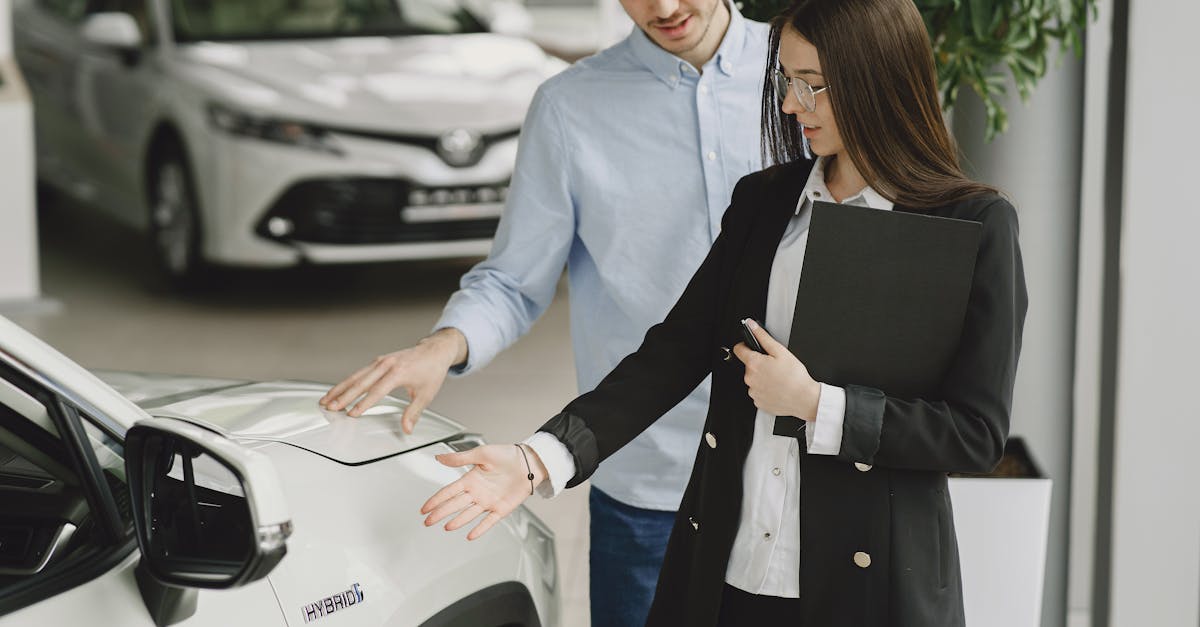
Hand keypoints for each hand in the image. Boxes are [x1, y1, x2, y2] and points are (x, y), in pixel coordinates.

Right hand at [319, 328, 468, 431]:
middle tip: (330, 407)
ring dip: (340, 388)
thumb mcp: (426, 394)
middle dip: (344, 396)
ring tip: (326, 400)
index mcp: (399, 372)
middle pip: (361, 382)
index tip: (352, 414)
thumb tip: (407, 429)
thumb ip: (414, 413)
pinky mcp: (378, 361)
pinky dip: (346, 382)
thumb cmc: (431, 371)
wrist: (434, 351)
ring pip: (356, 376)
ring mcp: (381, 361)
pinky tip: (337, 391)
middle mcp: (387, 364)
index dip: (364, 403)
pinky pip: (359, 372)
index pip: (377, 391)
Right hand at [420, 444, 547, 540]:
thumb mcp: (481, 453)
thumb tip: (439, 457)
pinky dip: (480, 529)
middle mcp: (477, 492)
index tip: (424, 508)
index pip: (448, 492)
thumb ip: (460, 458)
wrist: (529, 462)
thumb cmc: (507, 455)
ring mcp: (488, 502)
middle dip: (440, 513)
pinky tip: (471, 535)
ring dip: (458, 521)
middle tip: (428, 521)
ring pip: (469, 514)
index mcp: (470, 479)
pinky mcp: (501, 509)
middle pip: (454, 505)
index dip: (435, 500)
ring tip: (446, 527)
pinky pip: (488, 521)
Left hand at [732, 319, 821, 419]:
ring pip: (754, 379)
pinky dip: (765, 389)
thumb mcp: (780, 351)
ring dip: (762, 377)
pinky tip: (777, 388)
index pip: (738, 349)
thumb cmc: (795, 377)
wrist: (804, 398)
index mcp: (754, 364)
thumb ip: (763, 336)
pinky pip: (758, 392)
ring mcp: (753, 391)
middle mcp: (750, 378)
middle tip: (774, 366)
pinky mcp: (758, 401)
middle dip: (759, 364)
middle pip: (749, 366)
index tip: (752, 347)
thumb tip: (751, 326)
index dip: (745, 345)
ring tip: (778, 378)